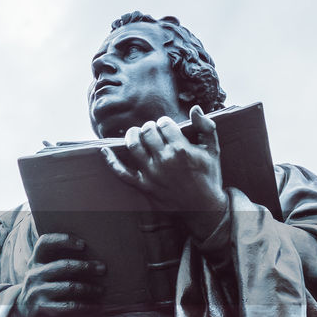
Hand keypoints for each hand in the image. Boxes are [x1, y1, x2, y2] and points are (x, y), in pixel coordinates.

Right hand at [12, 233, 104, 316]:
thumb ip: (58, 261)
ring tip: (101, 290)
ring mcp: (38, 292)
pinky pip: (69, 306)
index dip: (63, 240)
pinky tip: (97, 306)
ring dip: (89, 288)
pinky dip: (86, 306)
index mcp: (36, 261)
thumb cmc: (43, 289)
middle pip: (63, 265)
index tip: (83, 244)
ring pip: (69, 286)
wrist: (23, 316)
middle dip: (86, 266)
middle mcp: (35, 275)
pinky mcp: (43, 309)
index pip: (45, 243)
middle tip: (103, 268)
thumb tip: (92, 254)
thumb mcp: (43, 272)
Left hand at [101, 104, 228, 240]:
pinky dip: (111, 161)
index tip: (167, 126)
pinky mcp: (144, 186)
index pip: (164, 124)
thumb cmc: (209, 177)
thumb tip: (195, 108)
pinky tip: (104, 150)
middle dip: (149, 126)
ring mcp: (152, 174)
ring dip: (131, 135)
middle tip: (153, 130)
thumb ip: (206, 126)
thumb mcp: (213, 150)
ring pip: (133, 146)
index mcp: (181, 149)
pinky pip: (122, 173)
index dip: (164, 122)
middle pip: (148, 132)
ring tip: (135, 133)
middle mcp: (164, 160)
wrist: (203, 208)